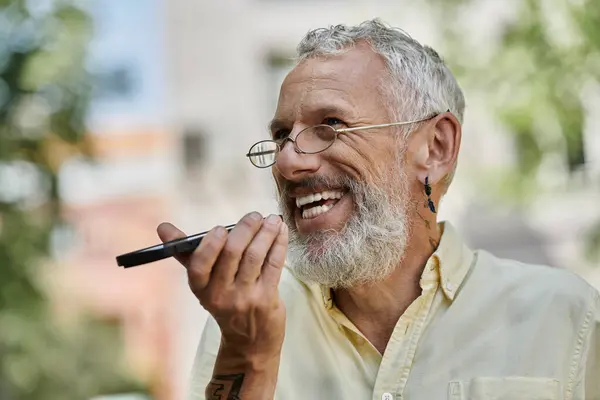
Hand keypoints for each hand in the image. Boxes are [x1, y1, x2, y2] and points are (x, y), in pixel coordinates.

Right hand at [156, 212, 287, 359]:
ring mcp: (245, 298)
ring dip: (265, 233)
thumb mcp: (203, 281)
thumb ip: (186, 252)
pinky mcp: (267, 299)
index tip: (220, 228)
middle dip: (244, 229)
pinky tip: (281, 231)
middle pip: (232, 254)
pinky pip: (273, 264)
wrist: (250, 340)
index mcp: (201, 288)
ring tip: (271, 219)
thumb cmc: (225, 299)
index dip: (210, 244)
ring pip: (255, 256)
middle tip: (253, 216)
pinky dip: (278, 244)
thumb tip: (162, 228)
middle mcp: (221, 295)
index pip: (199, 266)